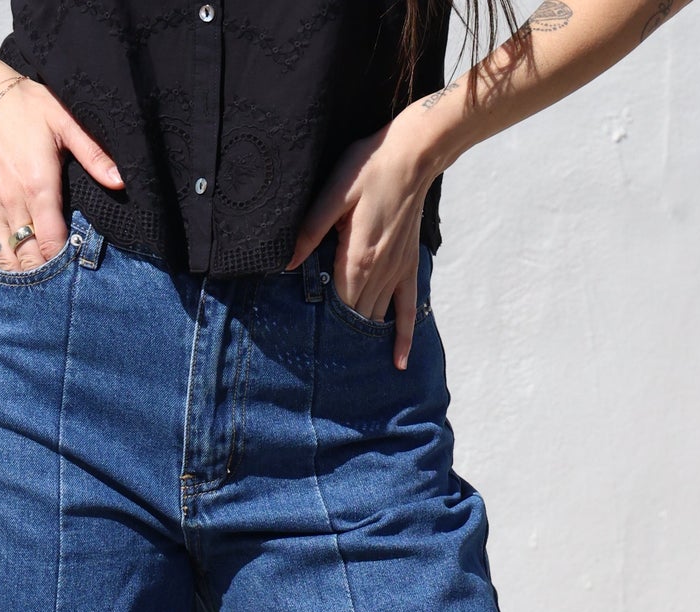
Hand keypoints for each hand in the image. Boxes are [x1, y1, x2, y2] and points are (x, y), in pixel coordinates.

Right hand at [0, 60, 123, 270]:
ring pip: (8, 260)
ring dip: (25, 272)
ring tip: (42, 274)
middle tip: (62, 275)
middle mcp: (13, 202)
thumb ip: (93, 154)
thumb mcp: (64, 121)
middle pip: (30, 259)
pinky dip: (2, 264)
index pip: (51, 245)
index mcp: (39, 186)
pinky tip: (18, 267)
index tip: (75, 263)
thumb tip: (120, 180)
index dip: (64, 261)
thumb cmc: (24, 107)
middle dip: (47, 271)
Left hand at [286, 105, 460, 369]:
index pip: (336, 305)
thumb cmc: (369, 168)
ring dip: (362, 341)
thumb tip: (286, 263)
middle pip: (354, 318)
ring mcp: (396, 273)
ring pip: (376, 319)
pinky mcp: (407, 267)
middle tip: (319, 365)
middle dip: (338, 339)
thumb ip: (310, 230)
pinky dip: (404, 337)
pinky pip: (408, 310)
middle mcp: (378, 273)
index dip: (321, 326)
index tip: (305, 344)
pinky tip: (398, 362)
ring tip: (346, 368)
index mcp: (356, 258)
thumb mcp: (332, 193)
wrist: (413, 154)